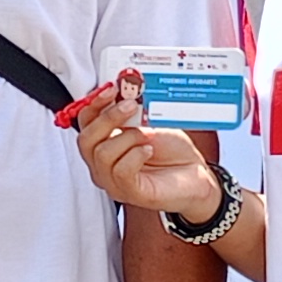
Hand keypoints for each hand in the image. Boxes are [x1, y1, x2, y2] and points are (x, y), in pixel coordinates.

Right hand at [70, 78, 221, 222]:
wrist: (196, 175)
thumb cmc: (172, 152)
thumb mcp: (148, 123)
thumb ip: (130, 112)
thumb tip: (122, 92)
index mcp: (104, 145)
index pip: (84, 124)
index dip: (94, 104)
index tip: (111, 89)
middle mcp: (103, 165)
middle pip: (86, 140)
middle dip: (108, 118)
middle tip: (131, 105)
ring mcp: (114, 182)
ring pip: (102, 155)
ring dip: (128, 137)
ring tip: (147, 134)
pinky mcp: (131, 193)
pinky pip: (121, 171)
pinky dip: (136, 155)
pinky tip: (149, 150)